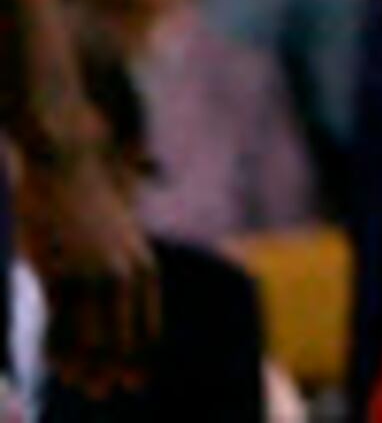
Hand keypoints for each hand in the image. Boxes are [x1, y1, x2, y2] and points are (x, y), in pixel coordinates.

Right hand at [20, 134, 156, 397]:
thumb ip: (120, 270)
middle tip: (107, 393)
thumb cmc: (88, 202)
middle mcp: (125, 276)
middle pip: (124, 339)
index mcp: (144, 267)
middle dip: (117, 369)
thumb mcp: (114, 240)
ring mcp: (92, 277)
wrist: (68, 164)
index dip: (141, 356)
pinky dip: (60, 350)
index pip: (148, 325)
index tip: (136, 380)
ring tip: (84, 387)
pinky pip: (60, 325)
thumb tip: (117, 296)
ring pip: (92, 339)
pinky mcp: (59, 275)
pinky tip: (57, 367)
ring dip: (87, 367)